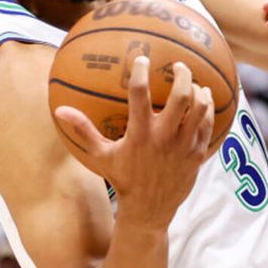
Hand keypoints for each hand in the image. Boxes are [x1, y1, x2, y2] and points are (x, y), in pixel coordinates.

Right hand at [54, 57, 214, 223]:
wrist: (148, 209)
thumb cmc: (123, 180)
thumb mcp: (101, 156)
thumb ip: (83, 130)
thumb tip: (60, 110)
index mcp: (139, 133)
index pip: (140, 94)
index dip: (140, 71)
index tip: (142, 58)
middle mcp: (164, 137)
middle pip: (181, 96)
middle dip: (183, 75)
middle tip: (179, 65)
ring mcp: (184, 146)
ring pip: (200, 109)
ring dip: (200, 91)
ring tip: (194, 84)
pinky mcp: (198, 154)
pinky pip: (208, 125)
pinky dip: (208, 110)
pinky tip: (204, 101)